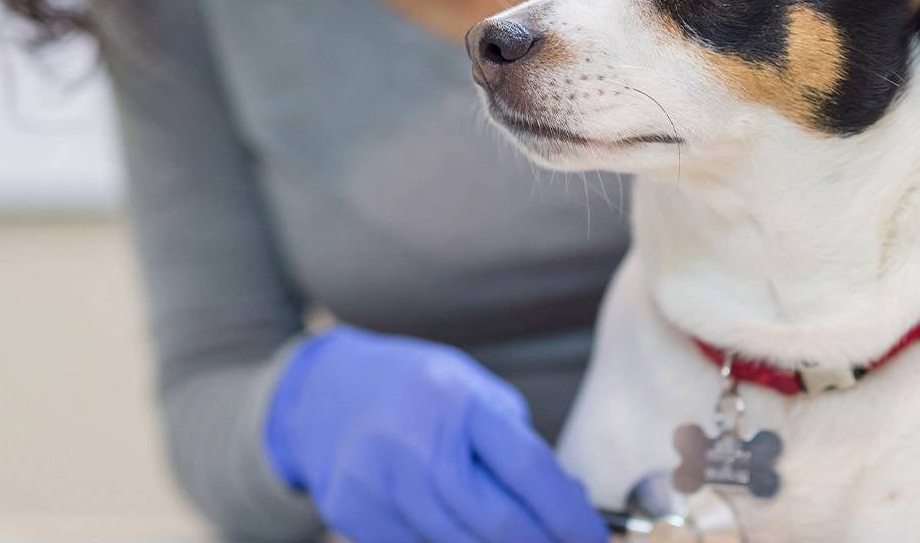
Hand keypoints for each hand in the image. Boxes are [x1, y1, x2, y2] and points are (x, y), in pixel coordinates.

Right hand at [264, 325, 606, 542]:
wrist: (325, 393)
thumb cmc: (418, 393)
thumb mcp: (471, 393)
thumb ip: (516, 445)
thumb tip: (568, 505)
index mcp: (454, 401)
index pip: (526, 467)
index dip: (567, 512)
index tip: (594, 536)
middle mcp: (414, 441)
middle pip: (495, 520)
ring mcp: (378, 482)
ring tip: (525, 541)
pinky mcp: (354, 513)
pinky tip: (470, 536)